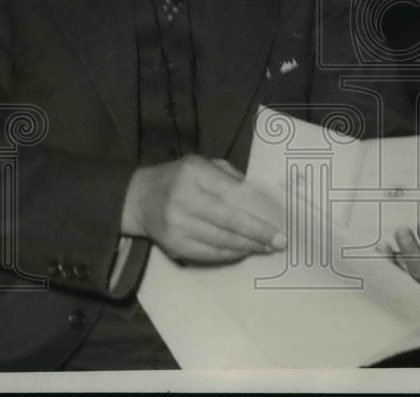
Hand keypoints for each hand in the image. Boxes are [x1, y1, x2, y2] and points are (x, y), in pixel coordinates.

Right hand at [121, 154, 285, 263]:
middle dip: (258, 234)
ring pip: (221, 240)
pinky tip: (245, 252)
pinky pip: (209, 254)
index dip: (256, 210)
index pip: (232, 192)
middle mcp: (184, 198)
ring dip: (248, 246)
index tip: (278, 222)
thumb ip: (229, 176)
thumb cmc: (179, 178)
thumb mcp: (202, 164)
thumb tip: (258, 198)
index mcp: (194, 172)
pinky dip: (230, 254)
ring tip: (267, 248)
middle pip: (229, 221)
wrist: (139, 198)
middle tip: (280, 242)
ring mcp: (177, 225)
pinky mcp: (173, 245)